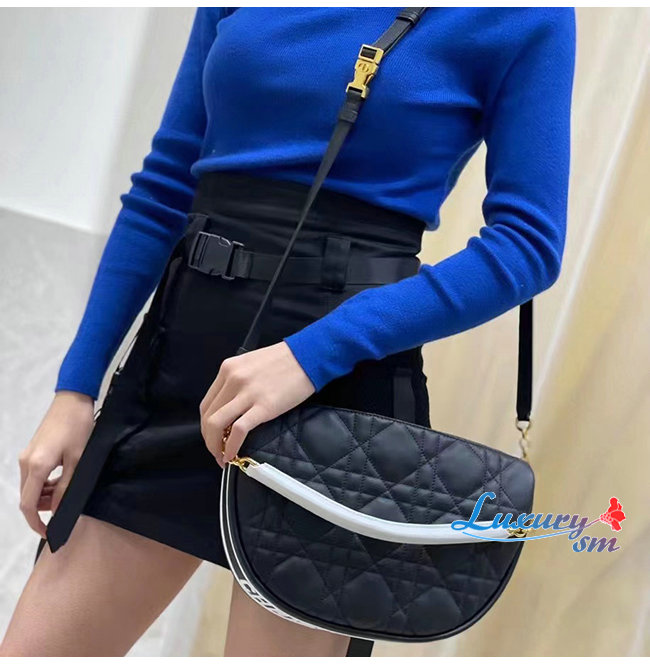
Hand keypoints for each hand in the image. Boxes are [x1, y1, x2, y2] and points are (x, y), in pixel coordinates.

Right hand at [18, 390, 94, 536]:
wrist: (73, 400)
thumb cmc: (79, 428)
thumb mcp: (77, 460)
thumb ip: (66, 487)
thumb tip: (59, 511)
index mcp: (36, 466)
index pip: (28, 504)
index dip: (36, 523)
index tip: (49, 533)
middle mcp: (26, 463)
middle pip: (27, 497)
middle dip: (42, 510)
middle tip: (63, 514)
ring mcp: (27, 456)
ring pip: (30, 487)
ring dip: (44, 497)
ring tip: (65, 498)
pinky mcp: (32, 451)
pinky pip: (33, 476)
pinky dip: (44, 485)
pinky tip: (60, 484)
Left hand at [200, 341, 314, 467]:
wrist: (309, 355)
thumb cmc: (285, 360)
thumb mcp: (251, 364)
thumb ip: (237, 382)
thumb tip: (232, 408)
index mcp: (228, 369)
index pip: (206, 404)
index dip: (205, 426)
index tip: (212, 437)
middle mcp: (233, 380)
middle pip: (208, 417)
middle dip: (209, 440)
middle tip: (216, 452)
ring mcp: (247, 393)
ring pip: (217, 424)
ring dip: (215, 446)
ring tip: (222, 457)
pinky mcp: (264, 406)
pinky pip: (239, 430)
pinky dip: (231, 446)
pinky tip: (233, 455)